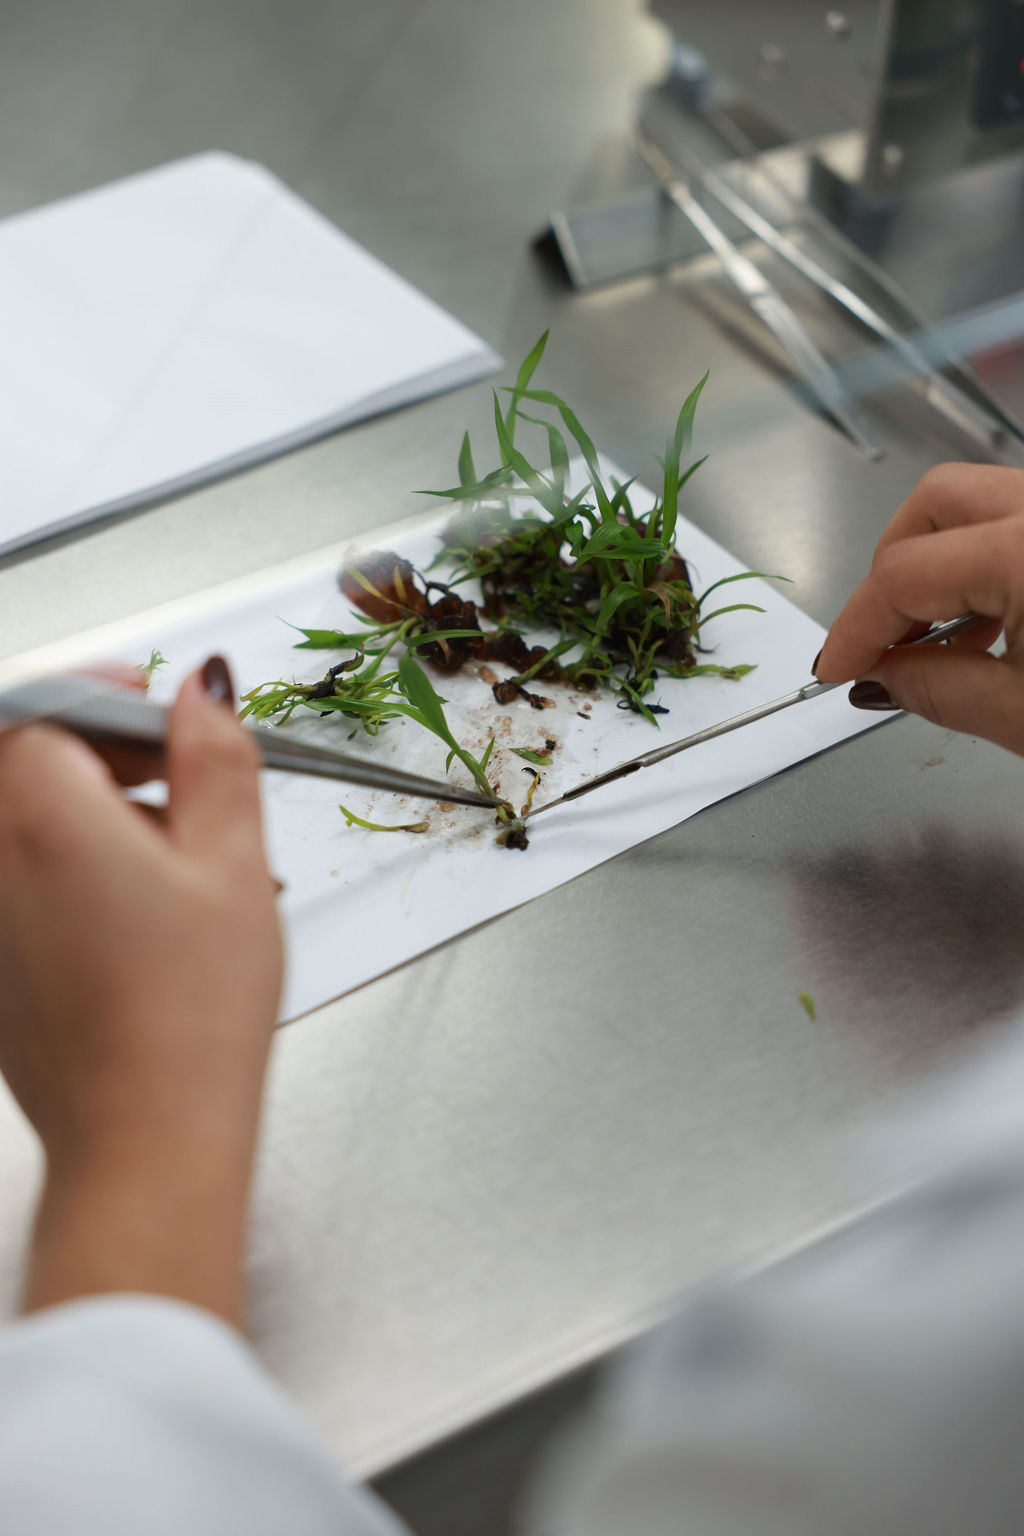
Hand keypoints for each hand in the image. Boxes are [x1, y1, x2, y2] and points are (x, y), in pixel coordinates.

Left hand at [0, 658, 282, 1324]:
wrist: (145, 1138)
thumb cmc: (188, 1019)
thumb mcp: (233, 862)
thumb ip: (216, 757)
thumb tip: (201, 692)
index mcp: (40, 814)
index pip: (54, 706)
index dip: (114, 697)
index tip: (163, 710)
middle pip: (22, 756)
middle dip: (98, 752)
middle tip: (175, 780)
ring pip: (19, 819)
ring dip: (83, 810)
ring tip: (169, 859)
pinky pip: (15, 877)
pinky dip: (63, 865)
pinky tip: (134, 910)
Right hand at [814, 463, 1023, 751]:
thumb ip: (939, 690)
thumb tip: (882, 674)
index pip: (903, 573)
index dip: (856, 626)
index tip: (837, 667)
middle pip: (934, 502)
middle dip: (890, 568)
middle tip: (879, 639)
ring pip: (979, 501)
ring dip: (940, 561)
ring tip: (939, 638)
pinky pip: (1018, 519)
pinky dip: (988, 559)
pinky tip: (994, 618)